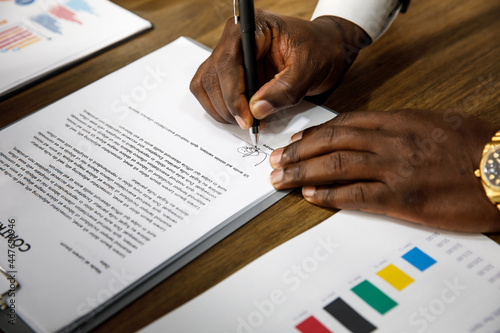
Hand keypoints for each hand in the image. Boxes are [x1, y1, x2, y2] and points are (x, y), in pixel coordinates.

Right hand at [190, 9, 368, 128]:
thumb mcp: (310, 69)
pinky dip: (220, 107)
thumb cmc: (320, 50)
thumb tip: (256, 109)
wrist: (326, 49)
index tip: (245, 118)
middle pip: (212, 75)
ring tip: (246, 120)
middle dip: (227, 105)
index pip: (228, 62)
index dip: (232, 94)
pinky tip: (240, 115)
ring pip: (205, 84)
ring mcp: (229, 53)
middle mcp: (235, 38)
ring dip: (221, 108)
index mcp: (254, 27)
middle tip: (248, 124)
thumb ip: (284, 90)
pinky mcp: (229, 70)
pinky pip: (210, 89)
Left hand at [269, 109, 499, 232]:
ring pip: (334, 167)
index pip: (343, 123)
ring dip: (302, 173)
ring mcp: (393, 170)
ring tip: (281, 179)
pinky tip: (310, 197)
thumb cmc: (477, 146)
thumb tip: (375, 132)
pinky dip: (328, 196)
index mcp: (398, 121)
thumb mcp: (437, 122)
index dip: (313, 133)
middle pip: (330, 143)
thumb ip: (403, 126)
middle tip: (276, 160)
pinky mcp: (401, 199)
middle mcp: (389, 142)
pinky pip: (355, 196)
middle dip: (298, 152)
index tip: (296, 140)